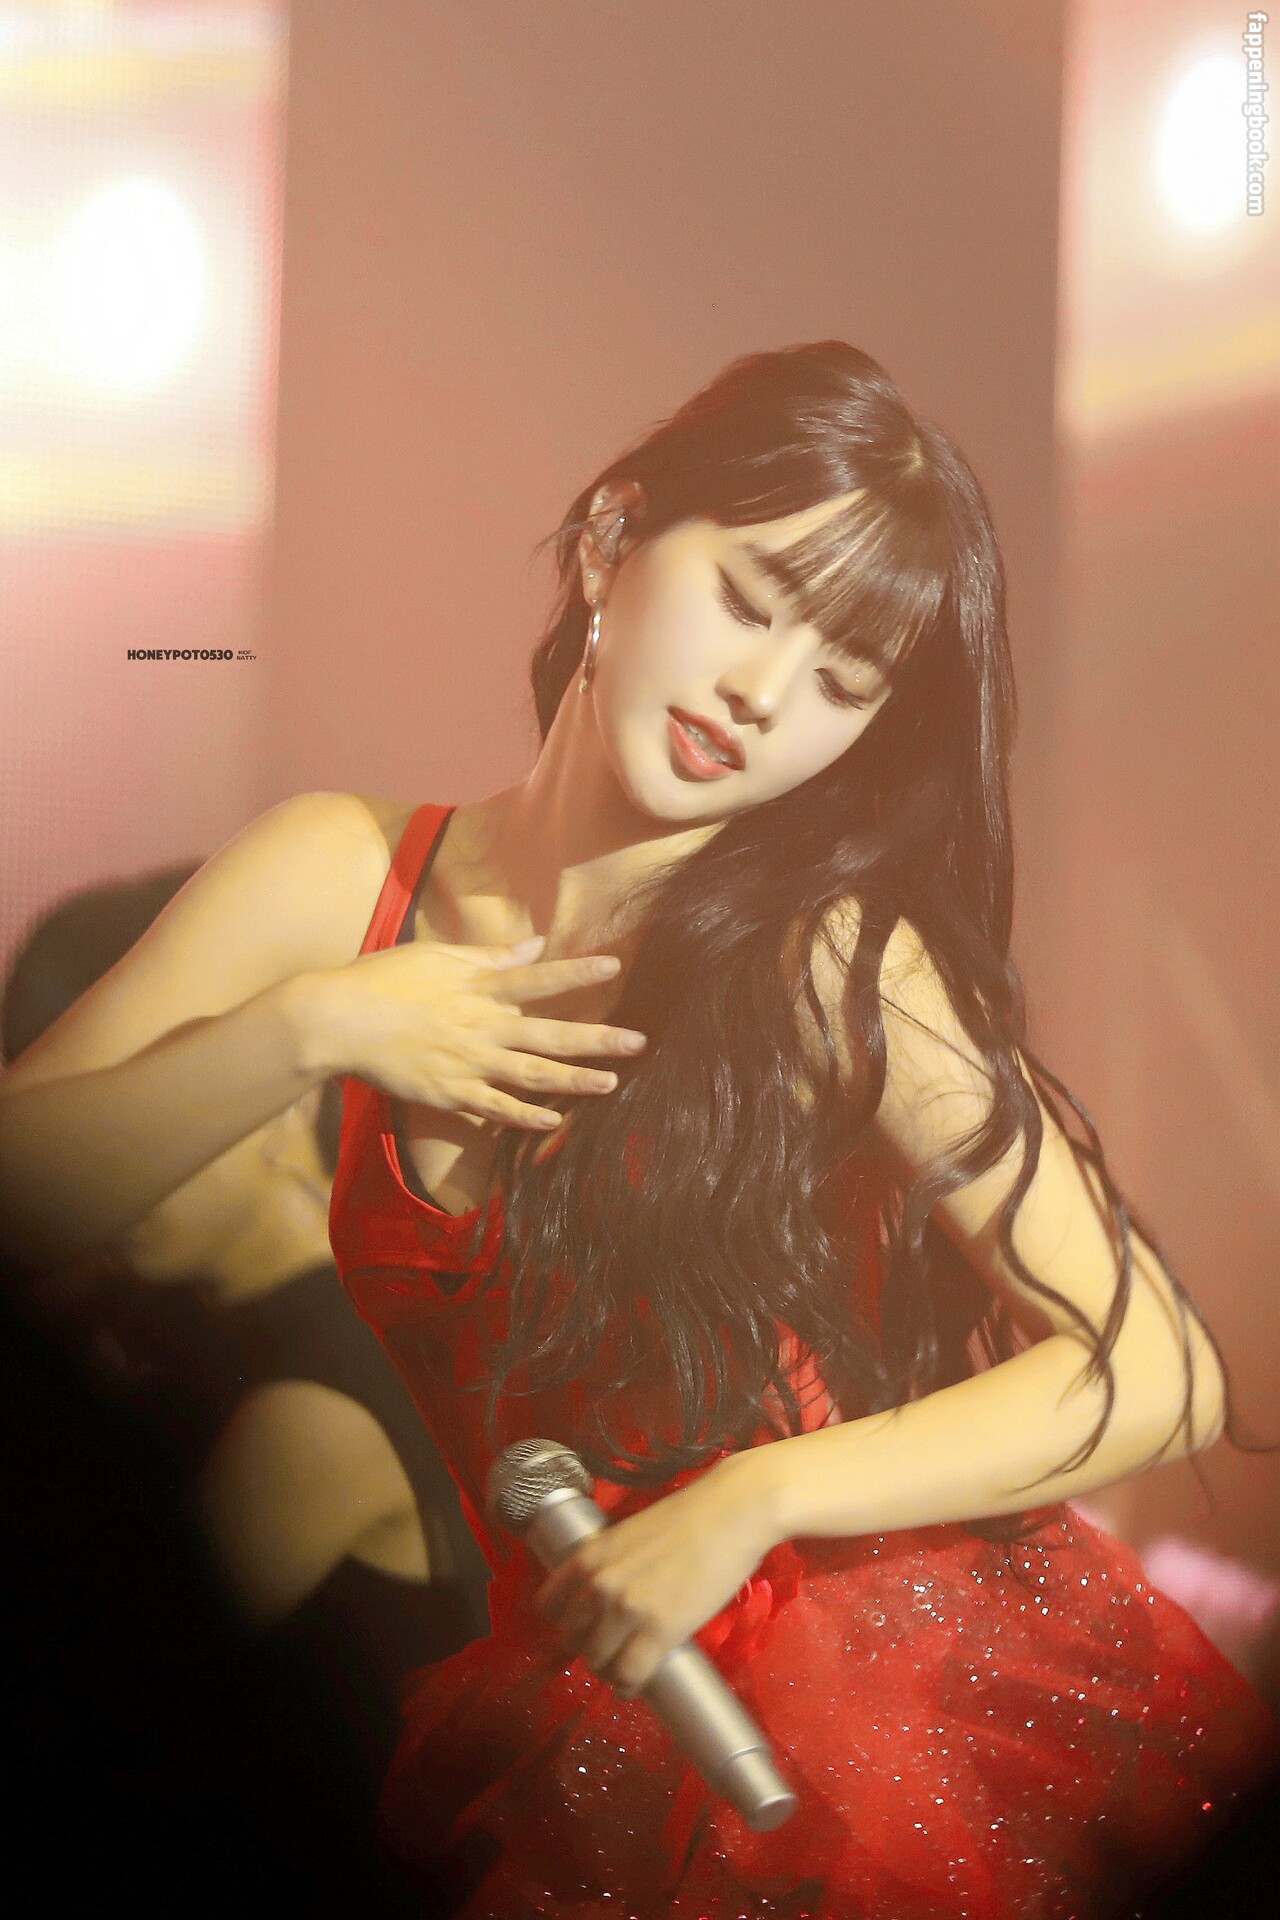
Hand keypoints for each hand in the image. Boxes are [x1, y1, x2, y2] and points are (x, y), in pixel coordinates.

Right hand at [310, 935, 646, 1128]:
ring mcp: (467, 1063)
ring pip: (532, 1076)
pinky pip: (496, 1109)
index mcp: (479, 988)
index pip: (539, 977)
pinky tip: (556, 1122)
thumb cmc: (382, 980)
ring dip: (575, 1081)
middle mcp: (482, 1026)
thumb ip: (489, 956)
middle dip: (598, 1039)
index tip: (615, 965)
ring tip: (611, 1083)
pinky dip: (527, 1117)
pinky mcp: (449, 1093)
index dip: (578, 971)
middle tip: (639, 1042)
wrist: (337, 1019)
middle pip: (550, 1034)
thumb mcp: (437, 957)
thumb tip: (534, 944)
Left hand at [532, 1456, 777, 1696]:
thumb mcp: (629, 1534)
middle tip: (609, 1648)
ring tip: (624, 1668)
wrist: (730, 1514)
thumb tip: (605, 1594)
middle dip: (588, 1647)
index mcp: (589, 1557)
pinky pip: (630, 1675)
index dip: (564, 1622)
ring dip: (609, 1669)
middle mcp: (599, 1586)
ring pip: (598, 1661)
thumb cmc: (687, 1518)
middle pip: (572, 1639)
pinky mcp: (660, 1633)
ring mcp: (628, 1611)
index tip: (580, 1628)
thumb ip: (610, 1564)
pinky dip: (629, 1685)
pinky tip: (634, 1684)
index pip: (549, 1606)